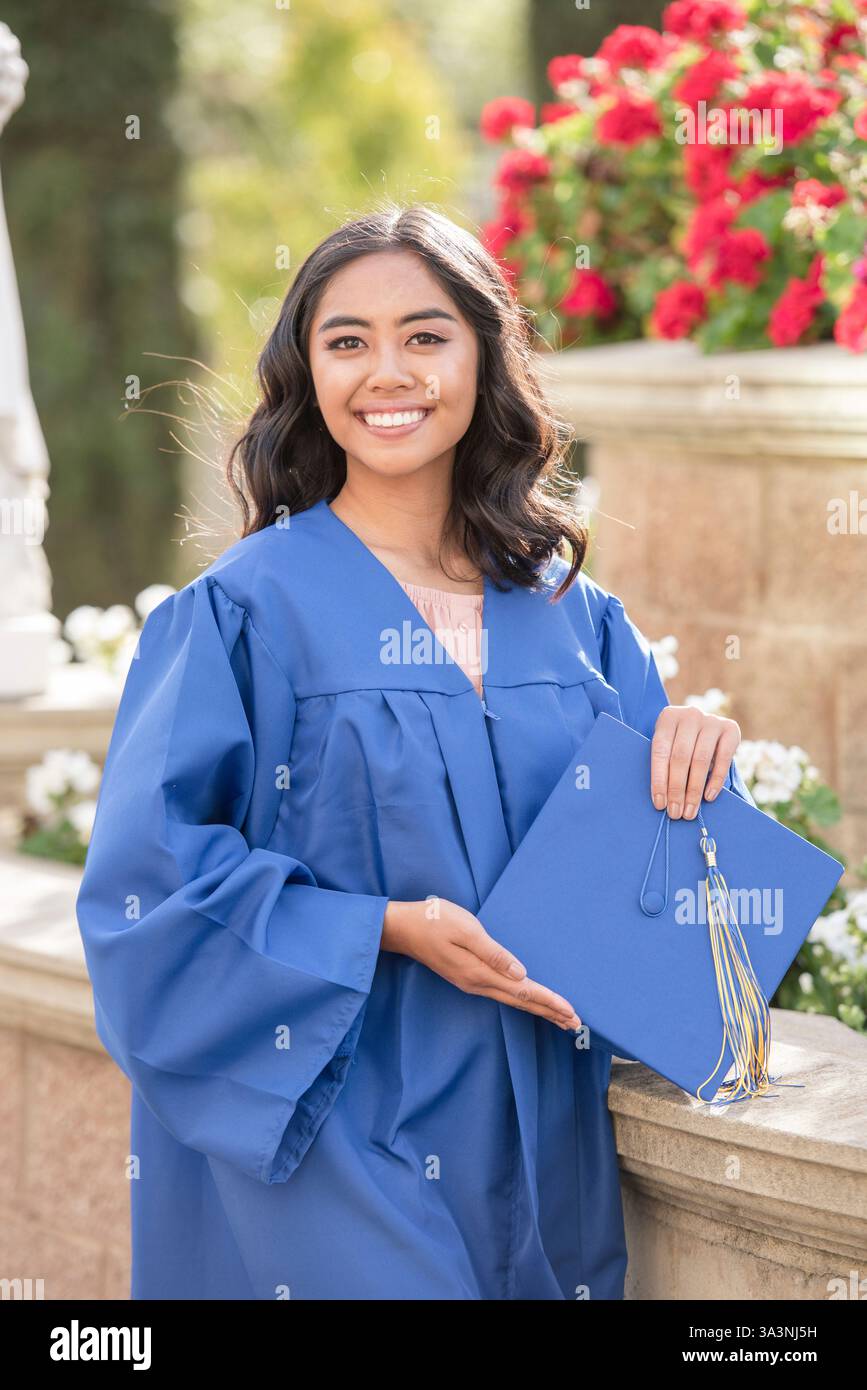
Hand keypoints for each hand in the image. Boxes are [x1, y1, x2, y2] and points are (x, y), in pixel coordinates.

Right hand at [381, 899, 580, 1030]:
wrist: (403, 929)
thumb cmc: (434, 921)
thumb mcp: (465, 930)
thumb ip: (493, 953)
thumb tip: (521, 973)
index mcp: (480, 973)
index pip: (523, 991)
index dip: (549, 1001)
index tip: (571, 1011)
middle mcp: (478, 984)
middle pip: (521, 1002)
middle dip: (550, 1012)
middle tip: (576, 1023)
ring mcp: (472, 983)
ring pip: (513, 1000)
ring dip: (539, 1009)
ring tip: (560, 1018)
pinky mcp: (468, 977)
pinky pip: (503, 994)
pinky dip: (523, 1000)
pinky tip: (529, 1000)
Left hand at [650, 706, 740, 819]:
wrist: (705, 727)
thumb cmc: (680, 743)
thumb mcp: (669, 746)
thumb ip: (666, 765)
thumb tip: (662, 801)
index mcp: (668, 717)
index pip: (660, 751)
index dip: (659, 780)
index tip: (660, 804)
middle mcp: (690, 715)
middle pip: (680, 757)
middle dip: (677, 789)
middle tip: (676, 813)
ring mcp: (712, 720)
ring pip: (700, 760)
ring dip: (694, 790)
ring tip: (690, 811)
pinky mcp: (731, 728)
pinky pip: (723, 758)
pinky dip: (716, 780)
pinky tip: (708, 797)